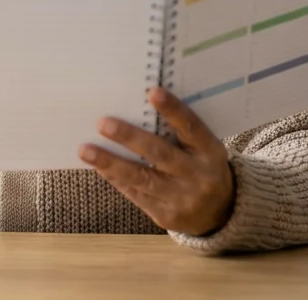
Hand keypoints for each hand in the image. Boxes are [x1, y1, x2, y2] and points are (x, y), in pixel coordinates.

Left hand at [79, 87, 235, 236]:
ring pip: (142, 178)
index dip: (173, 110)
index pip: (192, 128)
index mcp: (211, 152)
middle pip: (161, 154)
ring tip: (85, 149)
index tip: (152, 91)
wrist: (221, 214)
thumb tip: (137, 108)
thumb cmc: (203, 168)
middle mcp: (199, 176)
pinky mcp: (166, 216)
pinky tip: (99, 166)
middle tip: (103, 123)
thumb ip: (180, 133)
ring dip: (111, 163)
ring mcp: (183, 199)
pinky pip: (136, 194)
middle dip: (130, 138)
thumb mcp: (203, 149)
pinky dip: (116, 178)